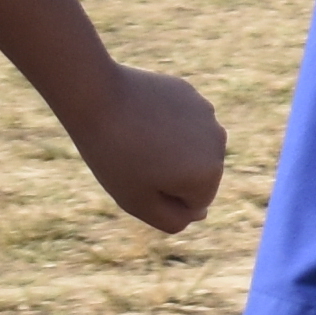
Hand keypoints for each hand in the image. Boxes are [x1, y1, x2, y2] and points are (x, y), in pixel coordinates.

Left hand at [76, 66, 227, 234]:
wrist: (97, 97)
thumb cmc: (114, 156)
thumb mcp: (137, 202)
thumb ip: (172, 220)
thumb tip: (200, 214)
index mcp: (208, 173)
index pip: (194, 204)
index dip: (162, 197)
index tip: (138, 179)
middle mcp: (218, 143)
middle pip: (196, 174)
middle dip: (171, 174)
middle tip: (136, 160)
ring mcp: (207, 115)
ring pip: (190, 147)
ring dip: (170, 150)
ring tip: (138, 138)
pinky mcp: (191, 94)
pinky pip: (182, 122)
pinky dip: (165, 125)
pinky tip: (139, 117)